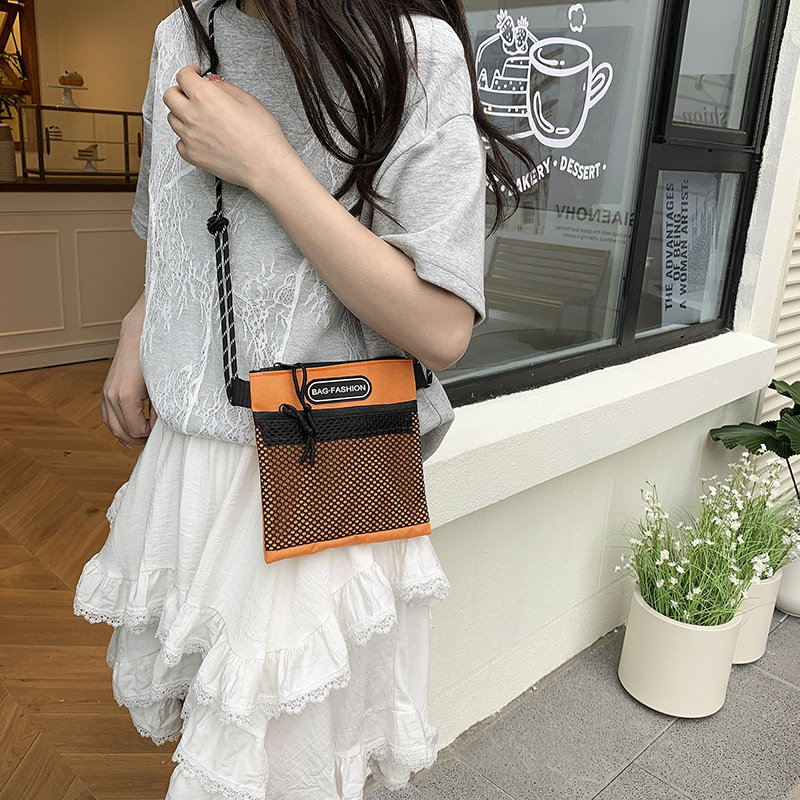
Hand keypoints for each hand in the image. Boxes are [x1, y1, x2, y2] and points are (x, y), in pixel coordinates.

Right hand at [102, 315, 156, 447]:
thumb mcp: (162, 386)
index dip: (150, 434)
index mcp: (125, 396)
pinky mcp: (106, 390)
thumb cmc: (154, 357)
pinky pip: (107, 416)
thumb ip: (161, 409)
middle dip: (139, 438)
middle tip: (154, 437)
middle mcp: (111, 396)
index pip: (136, 429)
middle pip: (122, 431)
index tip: (161, 429)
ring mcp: (106, 393)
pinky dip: (117, 426)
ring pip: (112, 426)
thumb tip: (160, 427)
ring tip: (144, 436)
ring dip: (127, 434)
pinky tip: (129, 431)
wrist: (139, 335)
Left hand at [163, 65, 295, 189]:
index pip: (182, 76)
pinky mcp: (192, 155)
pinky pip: (179, 142)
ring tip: (198, 118)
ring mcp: (189, 137)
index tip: (194, 74)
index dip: (189, 72)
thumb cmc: (262, 136)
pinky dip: (186, 138)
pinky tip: (199, 137)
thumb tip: (212, 83)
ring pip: (172, 119)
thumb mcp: (247, 100)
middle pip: (169, 96)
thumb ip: (224, 88)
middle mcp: (192, 115)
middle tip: (191, 94)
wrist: (265, 165)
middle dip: (180, 91)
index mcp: (205, 96)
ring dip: (181, 114)